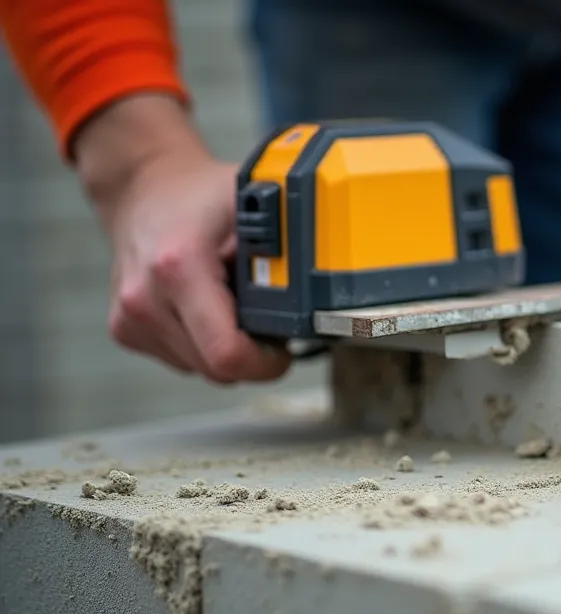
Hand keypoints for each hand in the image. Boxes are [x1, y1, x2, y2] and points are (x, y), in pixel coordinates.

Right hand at [72, 94, 291, 383]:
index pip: (227, 354)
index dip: (266, 362)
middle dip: (251, 355)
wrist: (142, 187)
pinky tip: (208, 307)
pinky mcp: (125, 329)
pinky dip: (202, 342)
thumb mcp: (255, 206)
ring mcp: (130, 318)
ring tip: (232, 303)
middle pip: (216, 370)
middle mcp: (146, 298)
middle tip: (265, 318)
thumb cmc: (200, 194)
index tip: (282, 347)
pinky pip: (181, 359)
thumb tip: (326, 281)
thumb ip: (289, 244)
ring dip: (225, 347)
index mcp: (179, 269)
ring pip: (200, 368)